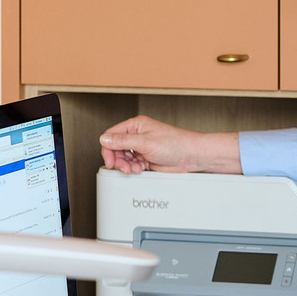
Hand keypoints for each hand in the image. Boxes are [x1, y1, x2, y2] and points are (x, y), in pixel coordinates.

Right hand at [99, 117, 239, 174]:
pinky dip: (134, 168)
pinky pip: (133, 164)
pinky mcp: (147, 158)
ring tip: (134, 169)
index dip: (108, 149)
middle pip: (116, 148)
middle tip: (124, 168)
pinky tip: (140, 169)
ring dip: (126, 165)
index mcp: (136, 125)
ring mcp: (142, 147)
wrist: (191, 155)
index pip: (112, 135)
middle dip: (118, 160)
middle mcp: (138, 135)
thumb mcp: (145, 143)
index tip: (110, 160)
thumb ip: (123, 141)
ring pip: (124, 157)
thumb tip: (105, 139)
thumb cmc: (176, 144)